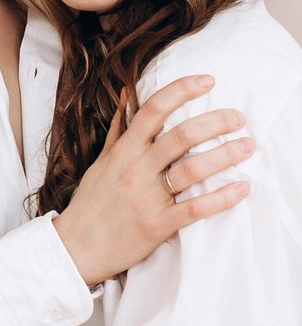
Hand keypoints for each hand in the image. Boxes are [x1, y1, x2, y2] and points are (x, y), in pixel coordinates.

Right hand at [52, 74, 253, 284]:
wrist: (77, 244)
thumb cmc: (92, 201)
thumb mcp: (102, 159)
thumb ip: (118, 128)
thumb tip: (126, 95)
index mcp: (124, 149)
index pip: (154, 109)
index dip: (182, 90)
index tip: (207, 81)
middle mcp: (136, 168)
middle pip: (180, 135)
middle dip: (215, 122)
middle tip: (238, 116)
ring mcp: (148, 197)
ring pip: (192, 169)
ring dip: (224, 155)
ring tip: (247, 146)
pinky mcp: (158, 224)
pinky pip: (195, 209)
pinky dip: (222, 198)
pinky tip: (242, 187)